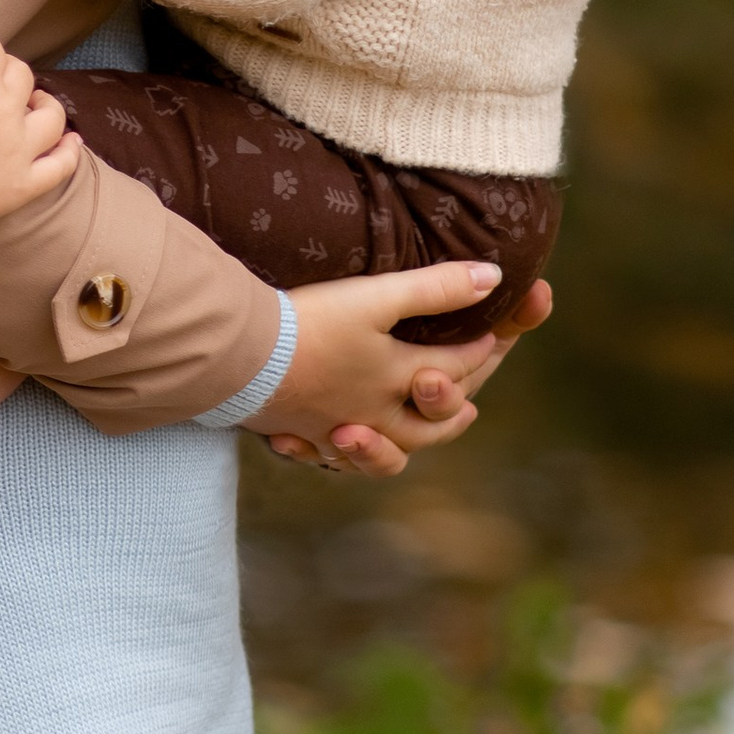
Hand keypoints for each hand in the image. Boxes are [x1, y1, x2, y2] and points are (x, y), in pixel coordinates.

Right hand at [0, 17, 79, 229]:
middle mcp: (8, 107)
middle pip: (20, 74)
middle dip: (4, 69)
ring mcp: (21, 148)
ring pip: (51, 115)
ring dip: (45, 102)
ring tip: (32, 102)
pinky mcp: (23, 184)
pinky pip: (59, 167)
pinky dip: (70, 152)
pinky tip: (73, 142)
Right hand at [247, 255, 535, 478]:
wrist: (239, 357)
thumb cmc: (309, 326)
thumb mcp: (376, 298)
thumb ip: (435, 289)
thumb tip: (494, 280)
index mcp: (396, 378)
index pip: (452, 367)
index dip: (477, 350)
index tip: (492, 335)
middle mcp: (371, 412)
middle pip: (424, 425)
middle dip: (448, 414)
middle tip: (467, 407)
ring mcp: (332, 427)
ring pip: (379, 452)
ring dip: (402, 446)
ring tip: (408, 440)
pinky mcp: (295, 430)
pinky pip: (324, 453)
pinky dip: (334, 454)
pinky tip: (331, 444)